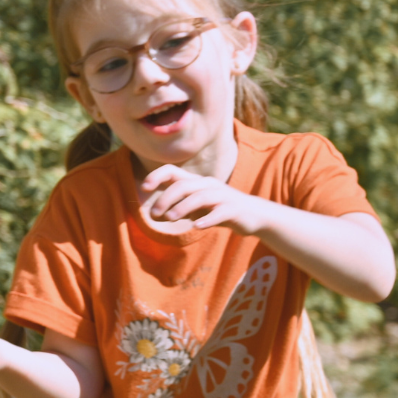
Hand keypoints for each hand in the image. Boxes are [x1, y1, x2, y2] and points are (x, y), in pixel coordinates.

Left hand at [138, 164, 273, 234]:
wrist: (254, 216)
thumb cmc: (219, 210)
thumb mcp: (197, 207)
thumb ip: (177, 207)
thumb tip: (153, 213)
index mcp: (197, 182)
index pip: (173, 171)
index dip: (157, 176)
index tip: (143, 187)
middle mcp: (208, 185)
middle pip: (183, 185)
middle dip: (166, 198)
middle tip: (154, 214)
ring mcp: (222, 196)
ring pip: (199, 197)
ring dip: (182, 207)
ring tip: (170, 219)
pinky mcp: (233, 210)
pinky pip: (219, 213)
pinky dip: (207, 219)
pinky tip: (196, 226)